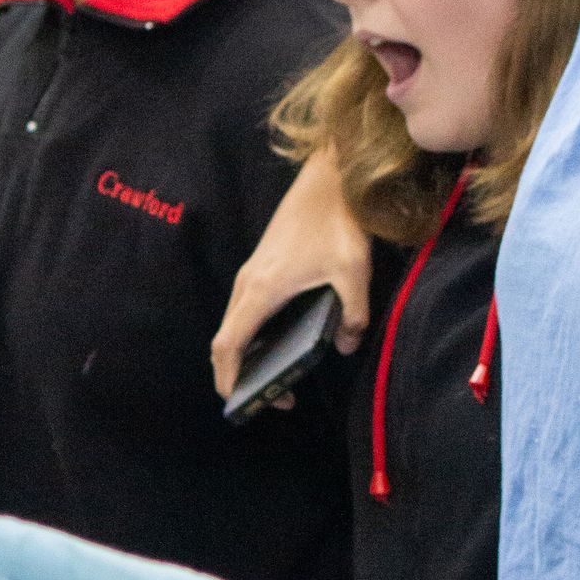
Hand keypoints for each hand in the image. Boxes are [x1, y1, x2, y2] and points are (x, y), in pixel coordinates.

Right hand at [211, 148, 371, 397]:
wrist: (330, 178)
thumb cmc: (339, 223)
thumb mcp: (355, 273)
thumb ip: (353, 316)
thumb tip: (346, 347)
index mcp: (262, 289)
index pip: (229, 344)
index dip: (228, 378)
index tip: (240, 401)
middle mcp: (249, 282)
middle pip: (225, 338)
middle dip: (236, 374)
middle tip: (267, 398)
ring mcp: (252, 271)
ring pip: (234, 322)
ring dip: (244, 353)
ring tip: (272, 377)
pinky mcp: (262, 264)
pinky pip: (246, 309)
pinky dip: (250, 333)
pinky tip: (278, 343)